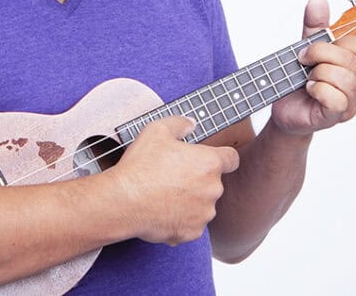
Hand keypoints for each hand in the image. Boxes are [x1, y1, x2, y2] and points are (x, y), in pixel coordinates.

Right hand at [108, 116, 239, 245]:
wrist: (123, 201)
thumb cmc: (141, 166)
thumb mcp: (157, 130)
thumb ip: (180, 124)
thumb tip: (191, 124)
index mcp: (209, 163)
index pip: (232, 158)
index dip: (223, 157)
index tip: (210, 159)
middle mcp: (213, 189)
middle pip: (213, 183)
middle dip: (198, 180)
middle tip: (173, 176)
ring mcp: (204, 213)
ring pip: (203, 205)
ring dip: (191, 200)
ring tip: (164, 195)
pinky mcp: (192, 232)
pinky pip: (191, 224)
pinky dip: (181, 219)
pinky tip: (161, 211)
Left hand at [270, 0, 355, 136]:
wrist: (285, 106)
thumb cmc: (300, 79)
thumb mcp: (308, 47)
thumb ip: (315, 25)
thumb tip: (318, 0)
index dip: (340, 42)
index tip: (319, 46)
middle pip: (350, 59)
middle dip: (320, 54)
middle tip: (304, 61)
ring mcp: (353, 103)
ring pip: (343, 77)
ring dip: (317, 73)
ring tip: (309, 78)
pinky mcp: (337, 116)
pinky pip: (334, 98)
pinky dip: (317, 89)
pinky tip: (310, 90)